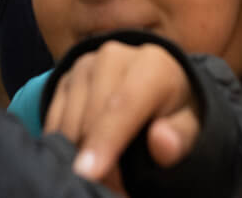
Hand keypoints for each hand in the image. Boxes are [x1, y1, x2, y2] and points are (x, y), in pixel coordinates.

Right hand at [44, 41, 200, 187]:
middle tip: (113, 185)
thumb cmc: (173, 112)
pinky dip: (64, 144)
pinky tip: (83, 154)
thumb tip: (163, 142)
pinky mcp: (65, 75)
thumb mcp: (187, 126)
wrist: (154, 82)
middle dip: (95, 157)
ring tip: (105, 170)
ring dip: (79, 153)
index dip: (106, 140)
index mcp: (152, 64)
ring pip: (68, 121)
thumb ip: (179, 137)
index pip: (123, 105)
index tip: (91, 173)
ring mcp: (85, 64)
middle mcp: (113, 56)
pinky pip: (53, 120)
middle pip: (91, 116)